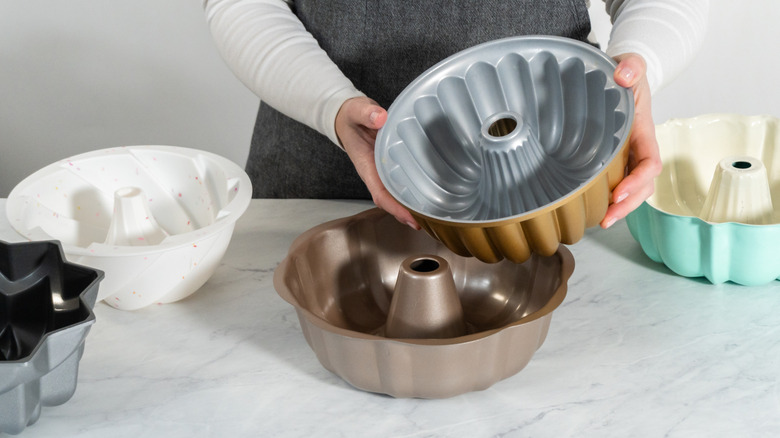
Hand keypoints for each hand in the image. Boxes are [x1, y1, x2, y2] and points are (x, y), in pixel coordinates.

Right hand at [335, 96, 419, 229]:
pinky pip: (401, 181)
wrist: (347, 117)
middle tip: (428, 222)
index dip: (395, 208)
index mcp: (367, 166)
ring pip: (396, 194)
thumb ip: (366, 113)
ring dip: (411, 205)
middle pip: (391, 201)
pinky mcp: (390, 165)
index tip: (410, 218)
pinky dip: (413, 190)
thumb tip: (380, 118)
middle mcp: (375, 173)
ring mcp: (382, 171)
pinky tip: (428, 192)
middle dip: (407, 214)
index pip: (380, 194)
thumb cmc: (351, 117)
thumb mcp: (356, 110)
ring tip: (432, 214)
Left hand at [601, 53, 661, 227]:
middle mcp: (639, 149)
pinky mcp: (615, 159)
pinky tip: (593, 208)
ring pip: (633, 189)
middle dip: (628, 205)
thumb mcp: (631, 64)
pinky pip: (617, 182)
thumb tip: (624, 75)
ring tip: (602, 221)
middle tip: (608, 218)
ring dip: (620, 208)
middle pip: (643, 185)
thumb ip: (631, 66)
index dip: (637, 181)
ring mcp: (628, 156)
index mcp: (644, 132)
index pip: (650, 163)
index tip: (619, 193)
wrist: (621, 76)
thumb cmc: (627, 74)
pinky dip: (609, 198)